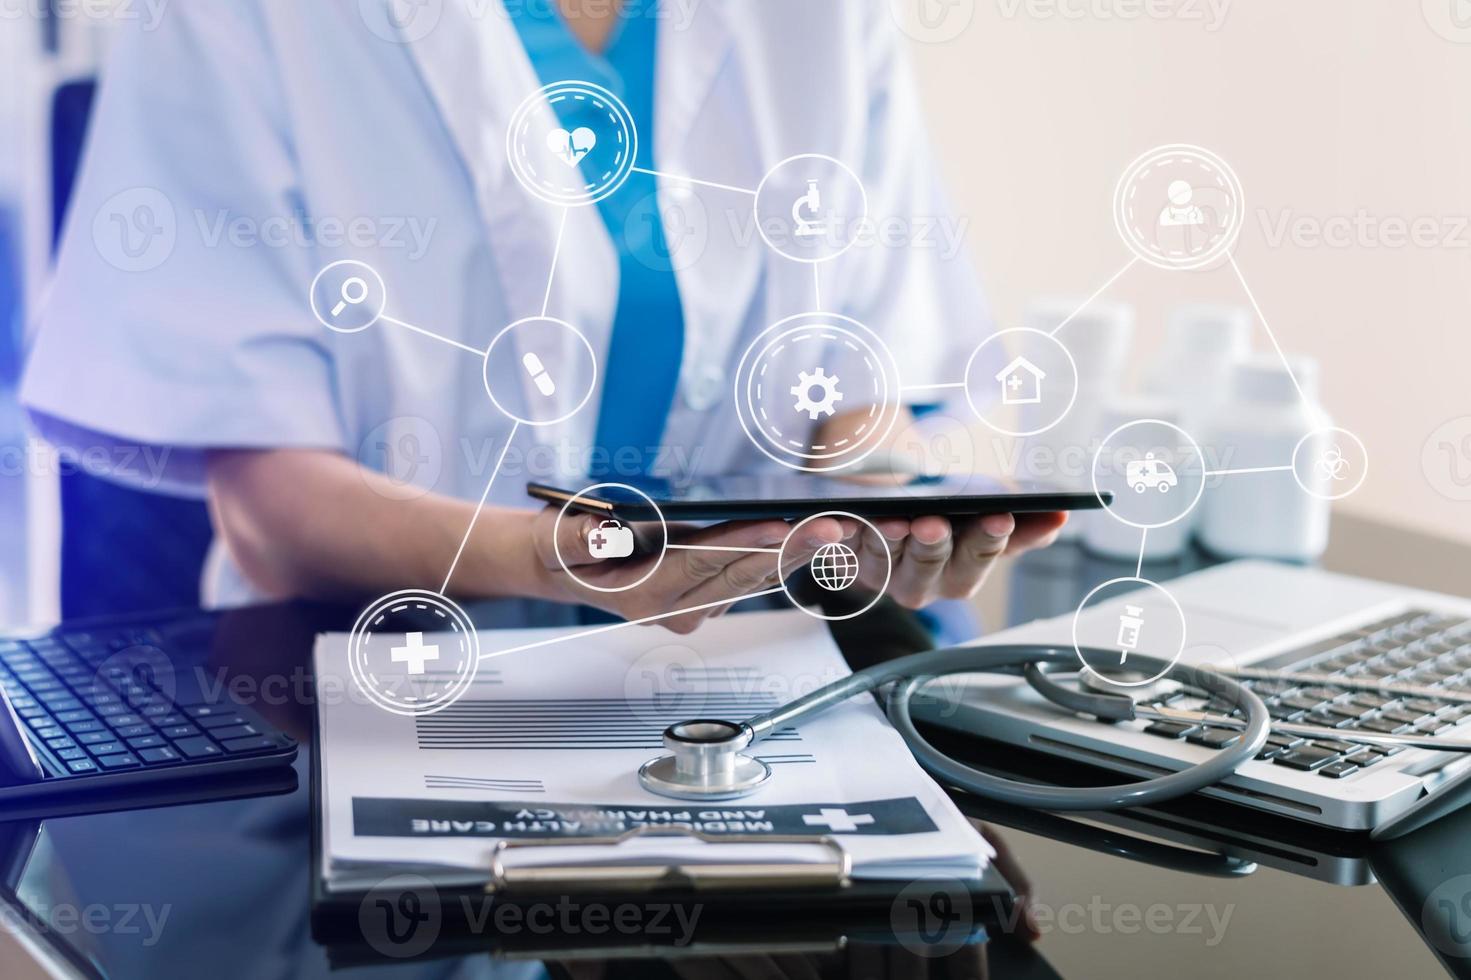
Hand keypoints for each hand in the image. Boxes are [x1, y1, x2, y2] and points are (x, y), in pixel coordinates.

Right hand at [530, 509, 847, 633]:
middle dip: (791, 548)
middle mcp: (675, 608)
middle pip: (741, 574)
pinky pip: (750, 575)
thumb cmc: (560, 548)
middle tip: (834, 527)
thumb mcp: (557, 539)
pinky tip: (816, 536)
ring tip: (839, 527)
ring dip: (799, 552)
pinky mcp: (705, 594)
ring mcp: (693, 606)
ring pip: (754, 578)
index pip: (702, 565)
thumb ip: (580, 538)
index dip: (743, 545)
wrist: (558, 566)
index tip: (781, 526)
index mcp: (643, 594)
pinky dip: (784, 554)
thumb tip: (605, 533)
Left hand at [854, 511, 1066, 607]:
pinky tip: (841, 517)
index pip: (981, 556)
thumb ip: (1023, 524)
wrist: (891, 491)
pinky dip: (836, 534)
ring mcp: (879, 570)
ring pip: (883, 559)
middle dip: (933, 544)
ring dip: (886, 540)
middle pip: (929, 565)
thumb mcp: (986, 511)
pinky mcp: (842, 554)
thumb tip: (1059, 517)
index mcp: (962, 571)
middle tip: (934, 523)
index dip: (990, 539)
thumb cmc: (947, 506)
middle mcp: (921, 581)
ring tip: (892, 517)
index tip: (1001, 516)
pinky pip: (838, 547)